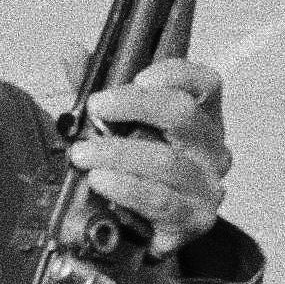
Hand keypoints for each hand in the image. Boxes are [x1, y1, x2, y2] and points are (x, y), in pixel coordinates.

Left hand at [65, 58, 231, 259]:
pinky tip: (101, 181)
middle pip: (183, 114)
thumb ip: (95, 88)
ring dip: (117, 154)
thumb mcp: (114, 124)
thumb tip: (73, 53)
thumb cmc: (133, 168)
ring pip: (167, 161)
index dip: (175, 73)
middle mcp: (212, 148)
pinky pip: (161, 201)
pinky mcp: (194, 219)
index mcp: (200, 116)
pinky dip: (126, 189)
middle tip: (95, 107)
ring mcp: (207, 186)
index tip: (138, 76)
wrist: (139, 231)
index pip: (205, 83)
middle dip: (134, 105)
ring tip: (82, 154)